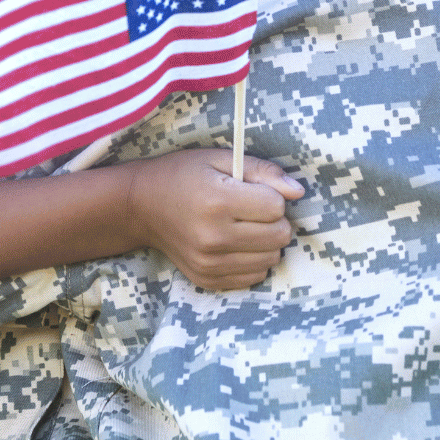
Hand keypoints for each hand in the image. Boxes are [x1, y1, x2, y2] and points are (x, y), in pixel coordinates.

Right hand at [125, 148, 303, 290]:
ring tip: (243, 227)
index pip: (276, 207)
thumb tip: (299, 191)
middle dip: (274, 220)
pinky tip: (236, 245)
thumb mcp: (220, 159)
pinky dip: (253, 260)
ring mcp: (209, 263)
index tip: (252, 190)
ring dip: (266, 242)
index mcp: (217, 202)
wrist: (141, 207)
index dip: (271, 195)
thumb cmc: (182, 175)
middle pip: (280, 236)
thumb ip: (262, 171)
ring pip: (271, 259)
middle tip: (252, 209)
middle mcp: (213, 237)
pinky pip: (254, 277)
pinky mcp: (207, 279)